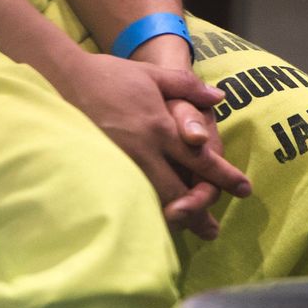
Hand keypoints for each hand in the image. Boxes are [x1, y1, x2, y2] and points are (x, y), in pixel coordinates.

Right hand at [45, 52, 250, 238]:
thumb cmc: (110, 75)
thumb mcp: (153, 75)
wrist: (63, 78)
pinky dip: (144, 212)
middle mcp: (143, 149)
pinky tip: (152, 221)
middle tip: (214, 230)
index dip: (224, 177)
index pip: (200, 160)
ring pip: (153, 200)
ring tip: (188, 232)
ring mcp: (120, 162)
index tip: (244, 190)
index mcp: (161, 126)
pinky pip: (127, 196)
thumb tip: (219, 97)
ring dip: (174, 218)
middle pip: (179, 190)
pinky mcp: (100, 169)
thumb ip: (187, 86)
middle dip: (199, 212)